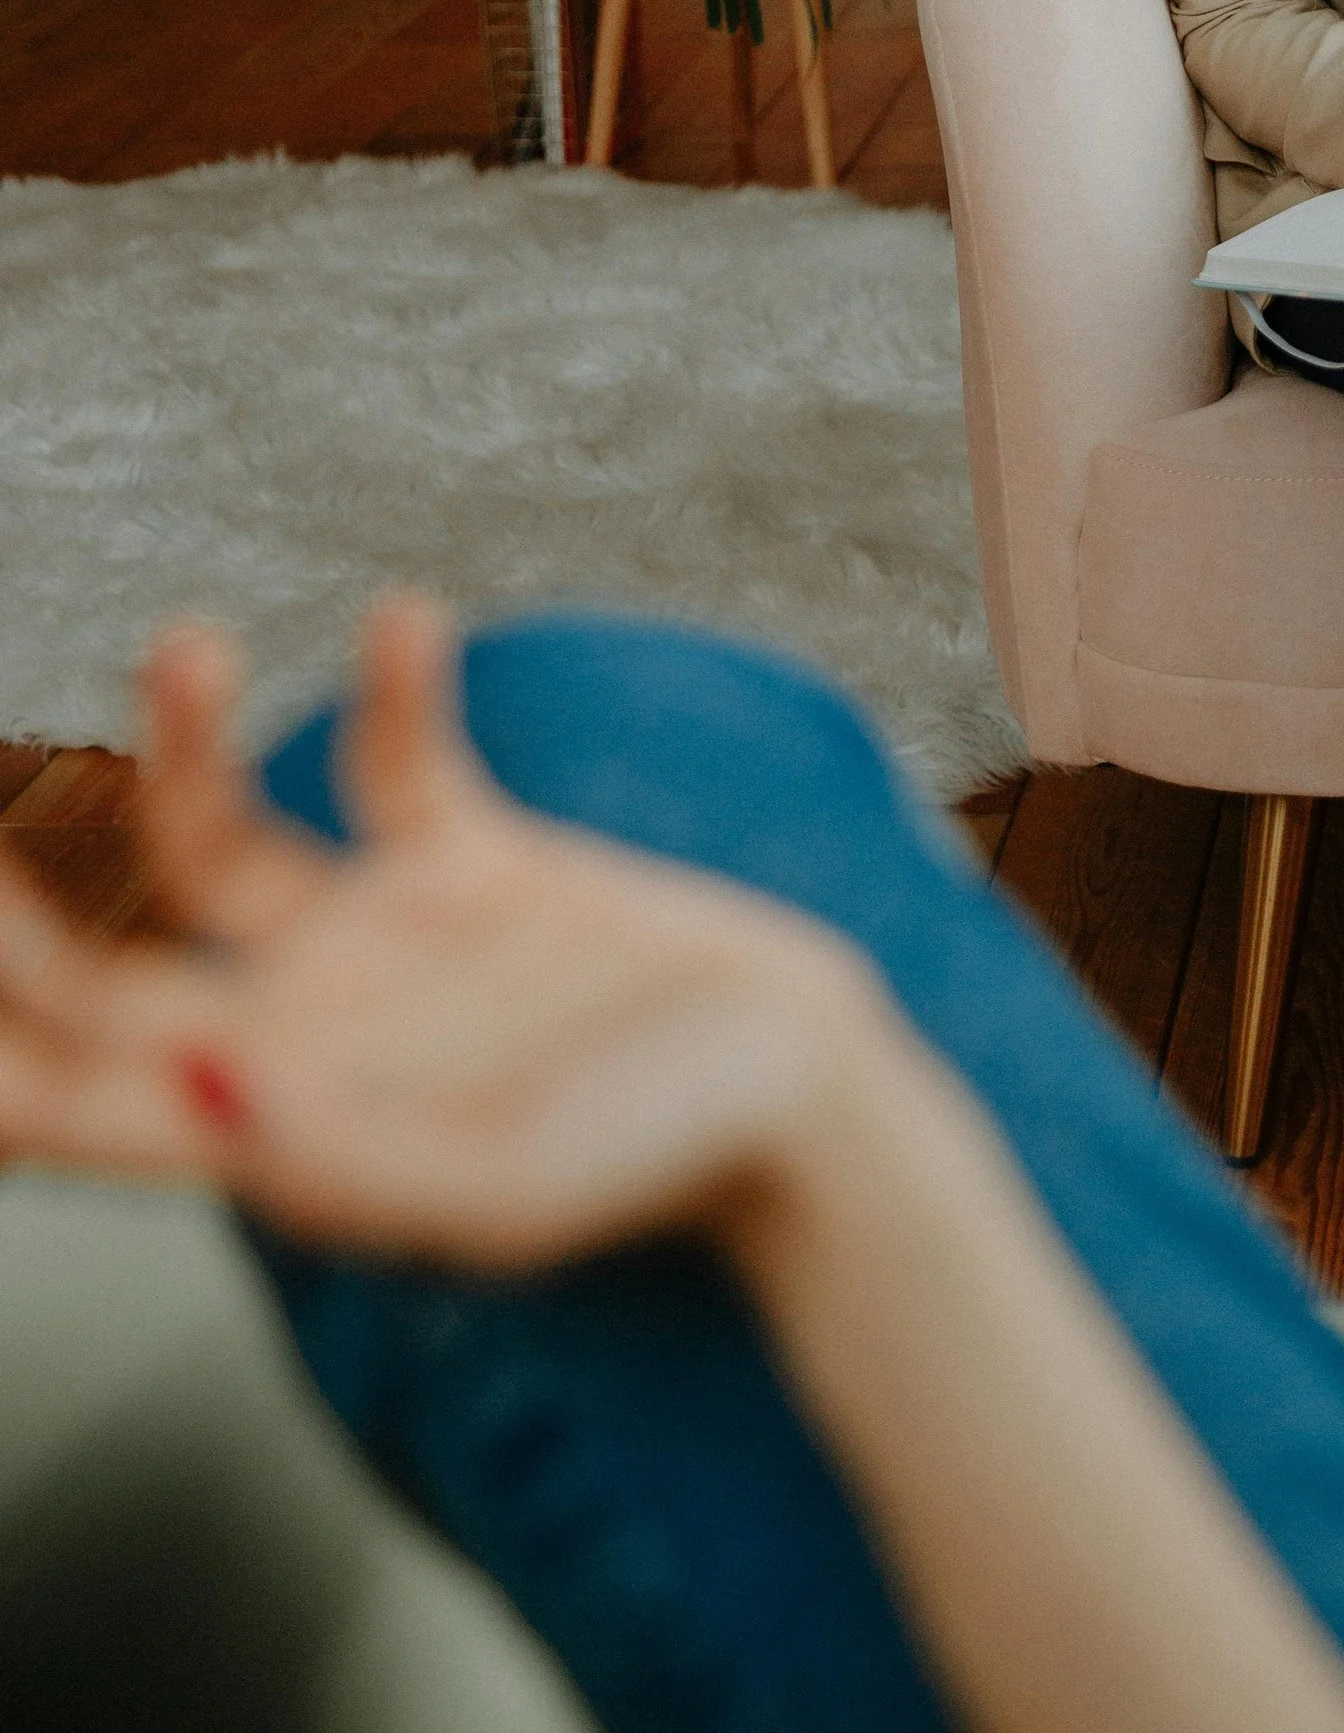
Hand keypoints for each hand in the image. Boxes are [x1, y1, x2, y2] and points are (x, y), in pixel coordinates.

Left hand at [0, 601, 885, 1270]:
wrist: (806, 1093)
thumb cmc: (658, 1162)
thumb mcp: (503, 1187)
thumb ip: (347, 1157)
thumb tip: (195, 1087)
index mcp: (280, 1127)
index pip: (72, 1099)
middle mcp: (300, 1031)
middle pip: (97, 976)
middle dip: (10, 912)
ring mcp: (378, 947)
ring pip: (217, 841)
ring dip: (180, 743)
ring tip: (183, 634)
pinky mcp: (473, 869)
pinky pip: (394, 763)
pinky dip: (392, 686)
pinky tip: (405, 614)